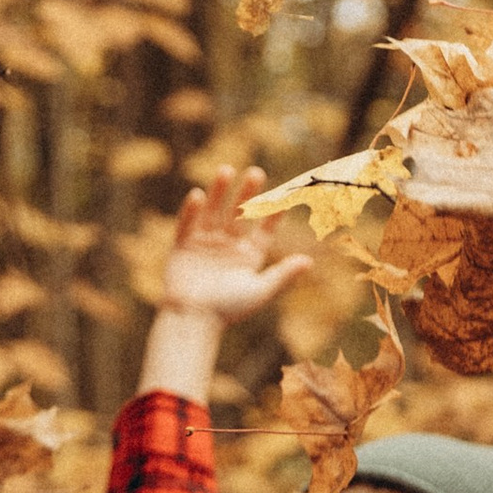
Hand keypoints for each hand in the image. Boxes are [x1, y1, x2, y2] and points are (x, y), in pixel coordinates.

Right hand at [140, 168, 314, 403]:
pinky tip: (196, 194)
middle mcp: (227, 245)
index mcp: (248, 255)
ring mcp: (204, 244)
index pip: (263, 230)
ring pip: (213, 212)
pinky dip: (190, 211)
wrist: (193, 322)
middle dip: (246, 194)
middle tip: (256, 172)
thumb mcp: (260, 290)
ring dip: (218, 192)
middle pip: (238, 214)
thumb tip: (310, 261)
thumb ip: (283, 275)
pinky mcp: (182, 247)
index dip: (273, 213)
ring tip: (226, 170)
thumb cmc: (229, 309)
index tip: (286, 196)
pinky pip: (187, 225)